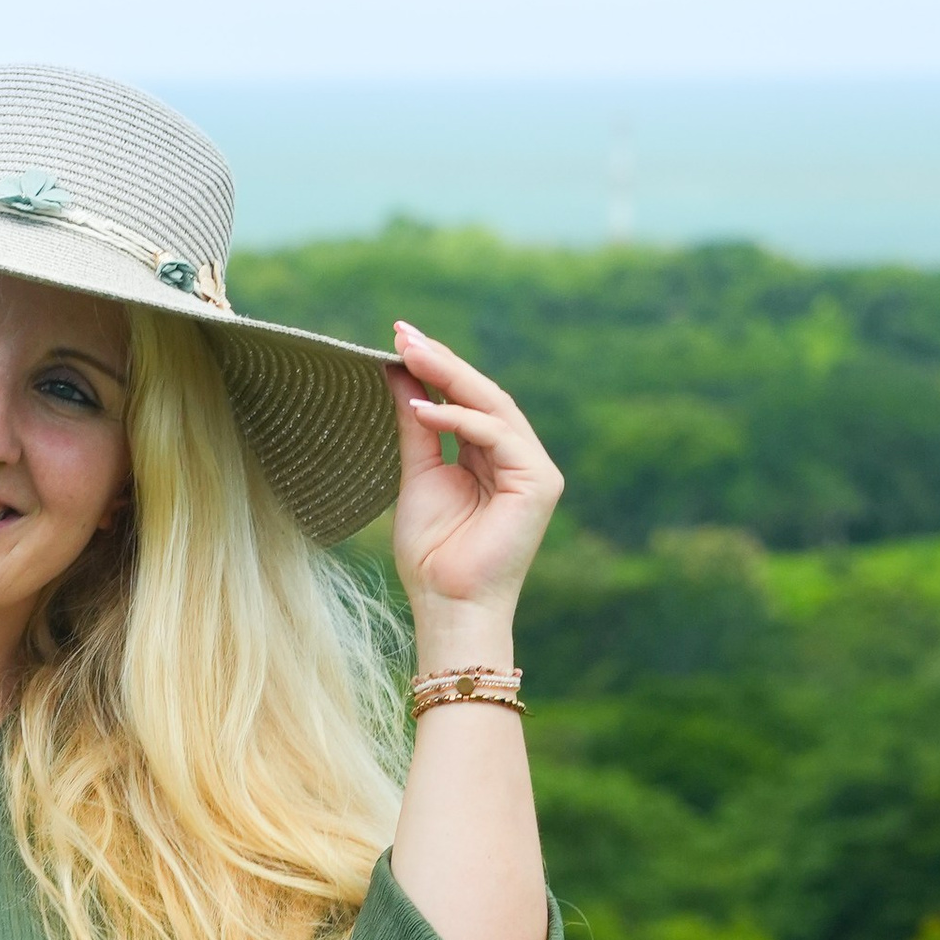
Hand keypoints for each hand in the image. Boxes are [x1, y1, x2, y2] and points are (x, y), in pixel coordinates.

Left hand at [384, 320, 564, 633]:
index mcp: (493, 457)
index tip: (398, 339)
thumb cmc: (432, 556)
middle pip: (484, 395)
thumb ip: (416, 425)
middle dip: (441, 360)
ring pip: (494, 406)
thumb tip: (399, 373)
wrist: (448, 606)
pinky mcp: (540, 482)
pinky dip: (459, 418)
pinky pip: (498, 435)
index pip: (468, 400)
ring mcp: (535, 469)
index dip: (436, 367)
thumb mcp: (419, 475)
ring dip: (449, 376)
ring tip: (408, 354)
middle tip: (402, 333)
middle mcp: (519, 458)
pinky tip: (421, 407)